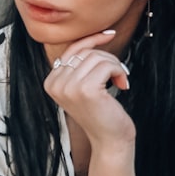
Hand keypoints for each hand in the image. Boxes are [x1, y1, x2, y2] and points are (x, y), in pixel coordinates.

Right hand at [45, 30, 134, 151]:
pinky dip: (120, 72)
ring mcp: (69, 86)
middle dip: (108, 59)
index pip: (72, 49)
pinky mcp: (86, 89)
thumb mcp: (85, 86)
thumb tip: (96, 37)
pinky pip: (107, 65)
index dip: (92, 40)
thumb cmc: (101, 113)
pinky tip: (122, 85)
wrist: (110, 140)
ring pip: (98, 57)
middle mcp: (55, 83)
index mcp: (51, 81)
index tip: (109, 35)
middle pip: (86, 52)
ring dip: (115, 66)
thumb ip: (81, 66)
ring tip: (120, 81)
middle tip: (118, 76)